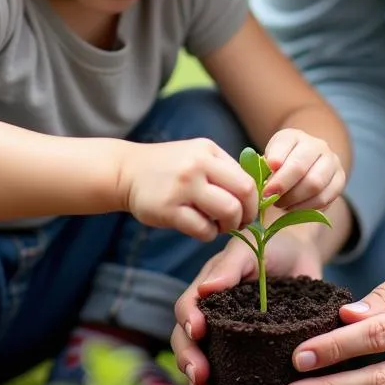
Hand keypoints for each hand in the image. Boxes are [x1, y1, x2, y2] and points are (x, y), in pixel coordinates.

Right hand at [118, 139, 258, 240]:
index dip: (254, 200)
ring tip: (218, 226)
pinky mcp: (168, 209)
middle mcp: (197, 165)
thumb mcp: (197, 155)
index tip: (248, 210)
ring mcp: (182, 186)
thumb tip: (257, 192)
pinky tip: (200, 228)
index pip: (247, 178)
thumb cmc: (169, 167)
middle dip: (247, 213)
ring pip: (228, 211)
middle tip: (240, 222)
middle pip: (244, 193)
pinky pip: (203, 229)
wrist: (126, 171)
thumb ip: (223, 169)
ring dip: (229, 225)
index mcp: (208, 151)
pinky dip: (208, 234)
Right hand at [170, 228, 325, 384]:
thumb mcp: (250, 250)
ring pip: (204, 361)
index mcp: (207, 290)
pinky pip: (232, 373)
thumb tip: (205, 290)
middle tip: (199, 377)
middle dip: (188, 360)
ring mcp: (230, 336)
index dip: (188, 322)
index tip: (197, 333)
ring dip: (199, 382)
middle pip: (187, 341)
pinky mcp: (251, 351)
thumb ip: (229, 266)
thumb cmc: (272, 245)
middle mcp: (213, 315)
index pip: (187, 307)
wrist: (302, 255)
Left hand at [262, 128, 345, 211]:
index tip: (264, 186)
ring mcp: (331, 161)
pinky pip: (325, 197)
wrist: (307, 164)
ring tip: (281, 204)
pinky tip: (294, 208)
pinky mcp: (340, 179)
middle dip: (282, 186)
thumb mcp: (269, 159)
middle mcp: (317, 145)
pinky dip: (307, 207)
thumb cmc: (281, 163)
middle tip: (269, 199)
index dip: (273, 166)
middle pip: (300, 167)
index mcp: (295, 136)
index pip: (284, 146)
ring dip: (294, 199)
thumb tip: (266, 184)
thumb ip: (265, 167)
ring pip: (315, 184)